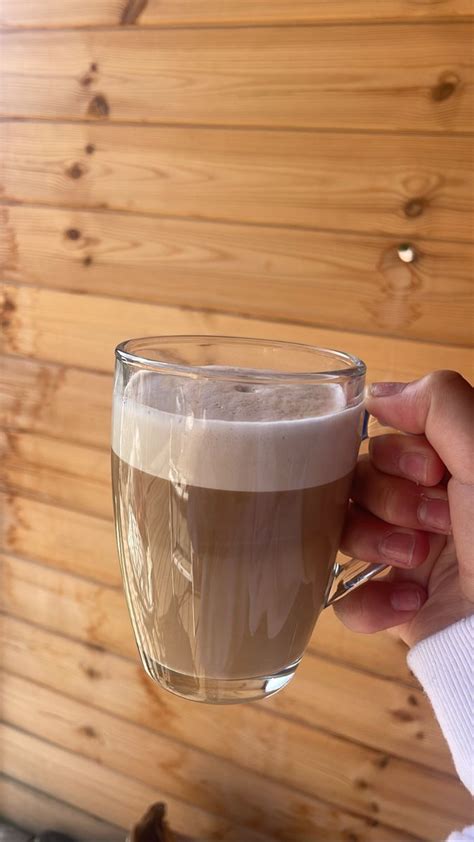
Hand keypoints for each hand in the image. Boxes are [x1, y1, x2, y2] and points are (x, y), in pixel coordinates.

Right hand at [335, 371, 473, 646]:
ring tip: (417, 562)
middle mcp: (428, 507)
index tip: (434, 474)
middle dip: (390, 502)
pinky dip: (368, 601)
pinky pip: (347, 596)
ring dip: (374, 544)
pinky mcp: (396, 605)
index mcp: (451, 469)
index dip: (397, 455)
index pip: (385, 439)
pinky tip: (409, 603)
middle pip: (358, 483)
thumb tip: (376, 393)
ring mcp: (409, 557)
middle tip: (436, 523)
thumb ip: (439, 403)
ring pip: (346, 533)